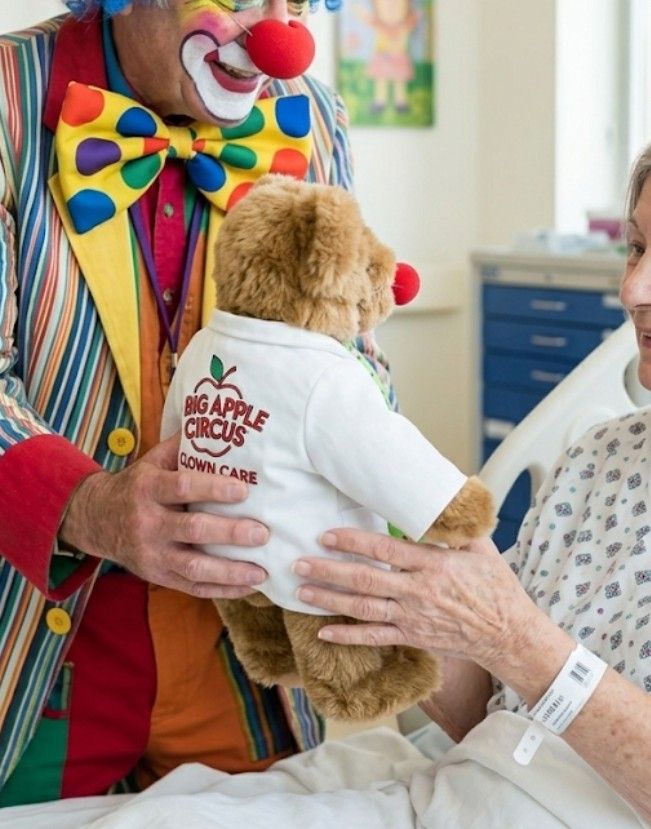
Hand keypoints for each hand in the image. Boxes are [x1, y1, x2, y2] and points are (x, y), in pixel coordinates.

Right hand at [60, 433, 268, 598]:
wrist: (96, 519)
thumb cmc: (138, 485)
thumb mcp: (152, 461)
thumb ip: (183, 446)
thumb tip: (219, 420)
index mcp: (147, 488)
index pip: (182, 487)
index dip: (213, 489)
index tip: (243, 490)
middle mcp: (147, 523)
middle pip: (192, 530)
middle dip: (230, 533)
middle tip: (262, 533)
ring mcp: (151, 554)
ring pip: (193, 566)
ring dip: (230, 571)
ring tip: (261, 571)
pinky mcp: (157, 576)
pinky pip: (192, 587)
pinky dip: (222, 589)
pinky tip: (247, 586)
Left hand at [292, 530, 558, 679]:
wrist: (508, 633)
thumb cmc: (495, 586)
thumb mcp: (481, 548)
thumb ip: (454, 527)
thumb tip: (439, 498)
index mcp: (433, 565)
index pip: (385, 550)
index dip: (353, 541)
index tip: (326, 535)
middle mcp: (418, 591)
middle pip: (365, 580)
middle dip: (329, 570)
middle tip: (299, 563)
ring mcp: (413, 617)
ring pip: (363, 608)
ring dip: (330, 600)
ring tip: (302, 592)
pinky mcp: (412, 637)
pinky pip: (375, 637)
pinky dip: (348, 636)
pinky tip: (324, 633)